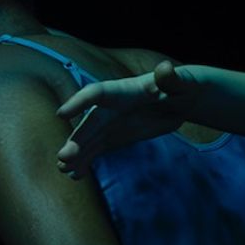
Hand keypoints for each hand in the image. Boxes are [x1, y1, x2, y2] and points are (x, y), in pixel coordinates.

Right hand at [54, 59, 189, 174]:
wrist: (182, 99)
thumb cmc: (182, 86)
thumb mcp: (182, 82)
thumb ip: (172, 78)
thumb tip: (165, 68)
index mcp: (124, 91)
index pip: (98, 94)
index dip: (80, 103)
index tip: (62, 114)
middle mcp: (112, 108)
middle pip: (91, 123)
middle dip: (77, 139)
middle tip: (64, 157)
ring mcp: (111, 124)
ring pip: (89, 140)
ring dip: (77, 154)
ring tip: (64, 169)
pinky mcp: (115, 137)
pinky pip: (97, 150)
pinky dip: (86, 162)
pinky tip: (75, 175)